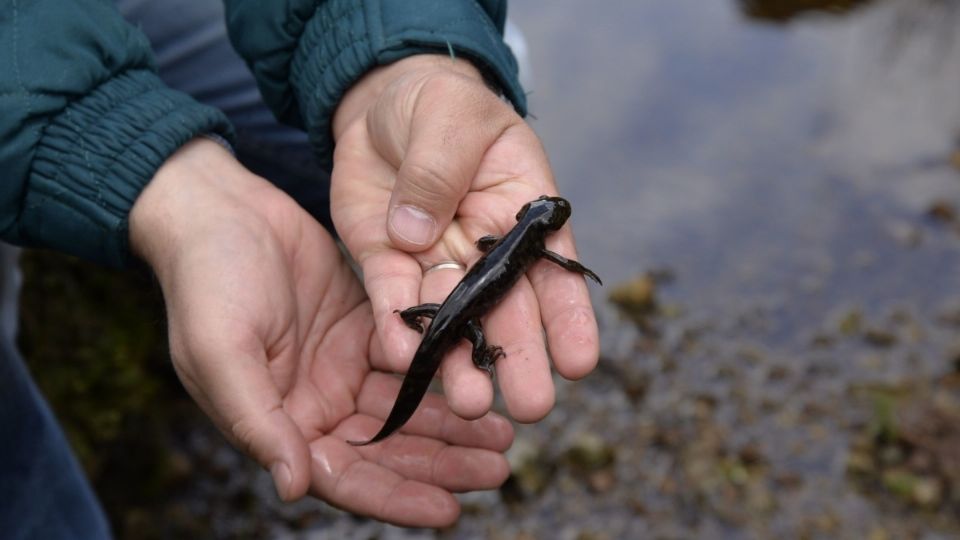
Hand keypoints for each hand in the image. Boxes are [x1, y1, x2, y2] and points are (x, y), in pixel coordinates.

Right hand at [129, 139, 512, 526]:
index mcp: (280, 423)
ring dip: (454, 424)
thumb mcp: (221, 351)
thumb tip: (294, 486)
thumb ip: (257, 421)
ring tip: (504, 436)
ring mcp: (344, 367)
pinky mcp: (366, 328)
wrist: (220, 210)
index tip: (448, 511)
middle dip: (441, 464)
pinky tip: (480, 376)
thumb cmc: (205, 281)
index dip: (395, 497)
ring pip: (409, 407)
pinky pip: (414, 357)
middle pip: (389, 449)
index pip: (344, 476)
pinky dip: (445, 370)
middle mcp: (316, 404)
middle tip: (497, 469)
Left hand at [331, 55, 599, 423]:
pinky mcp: (387, 262)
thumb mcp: (451, 118)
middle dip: (518, 356)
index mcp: (520, 211)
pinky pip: (392, 297)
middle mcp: (484, 248)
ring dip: (460, 360)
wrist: (382, 102)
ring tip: (470, 404)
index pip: (551, 268)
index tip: (580, 363)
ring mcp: (436, 260)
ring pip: (452, 316)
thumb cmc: (439, 104)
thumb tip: (418, 233)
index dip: (567, 316)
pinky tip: (403, 358)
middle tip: (531, 407)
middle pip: (505, 307)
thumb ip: (439, 169)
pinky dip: (395, 326)